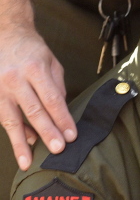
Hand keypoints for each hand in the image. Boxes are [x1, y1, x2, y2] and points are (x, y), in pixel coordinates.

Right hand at [0, 24, 74, 169]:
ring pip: (12, 121)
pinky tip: (24, 143)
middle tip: (57, 150)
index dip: (62, 118)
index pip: (52, 99)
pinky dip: (15, 132)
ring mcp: (0, 89)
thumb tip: (60, 112)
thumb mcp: (51, 62)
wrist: (5, 37)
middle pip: (34, 111)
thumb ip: (57, 86)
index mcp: (35, 69)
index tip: (71, 135)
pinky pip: (3, 119)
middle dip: (47, 132)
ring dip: (21, 143)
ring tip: (28, 162)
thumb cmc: (32, 51)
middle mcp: (15, 80)